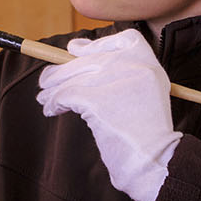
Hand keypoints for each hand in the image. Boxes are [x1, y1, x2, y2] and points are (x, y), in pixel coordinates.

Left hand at [36, 29, 180, 200]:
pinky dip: (54, 102)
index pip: (119, 39)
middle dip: (61, 71)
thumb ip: (119, 68)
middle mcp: (134, 66)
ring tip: (45, 99)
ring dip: (53, 89)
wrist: (155, 161)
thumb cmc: (145, 131)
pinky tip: (52, 110)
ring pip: (72, 77)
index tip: (74, 52)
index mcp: (149, 61)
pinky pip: (66, 95)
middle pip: (87, 59)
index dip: (93, 45)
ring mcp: (115, 81)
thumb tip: (73, 48)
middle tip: (46, 82)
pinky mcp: (98, 101)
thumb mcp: (145, 91)